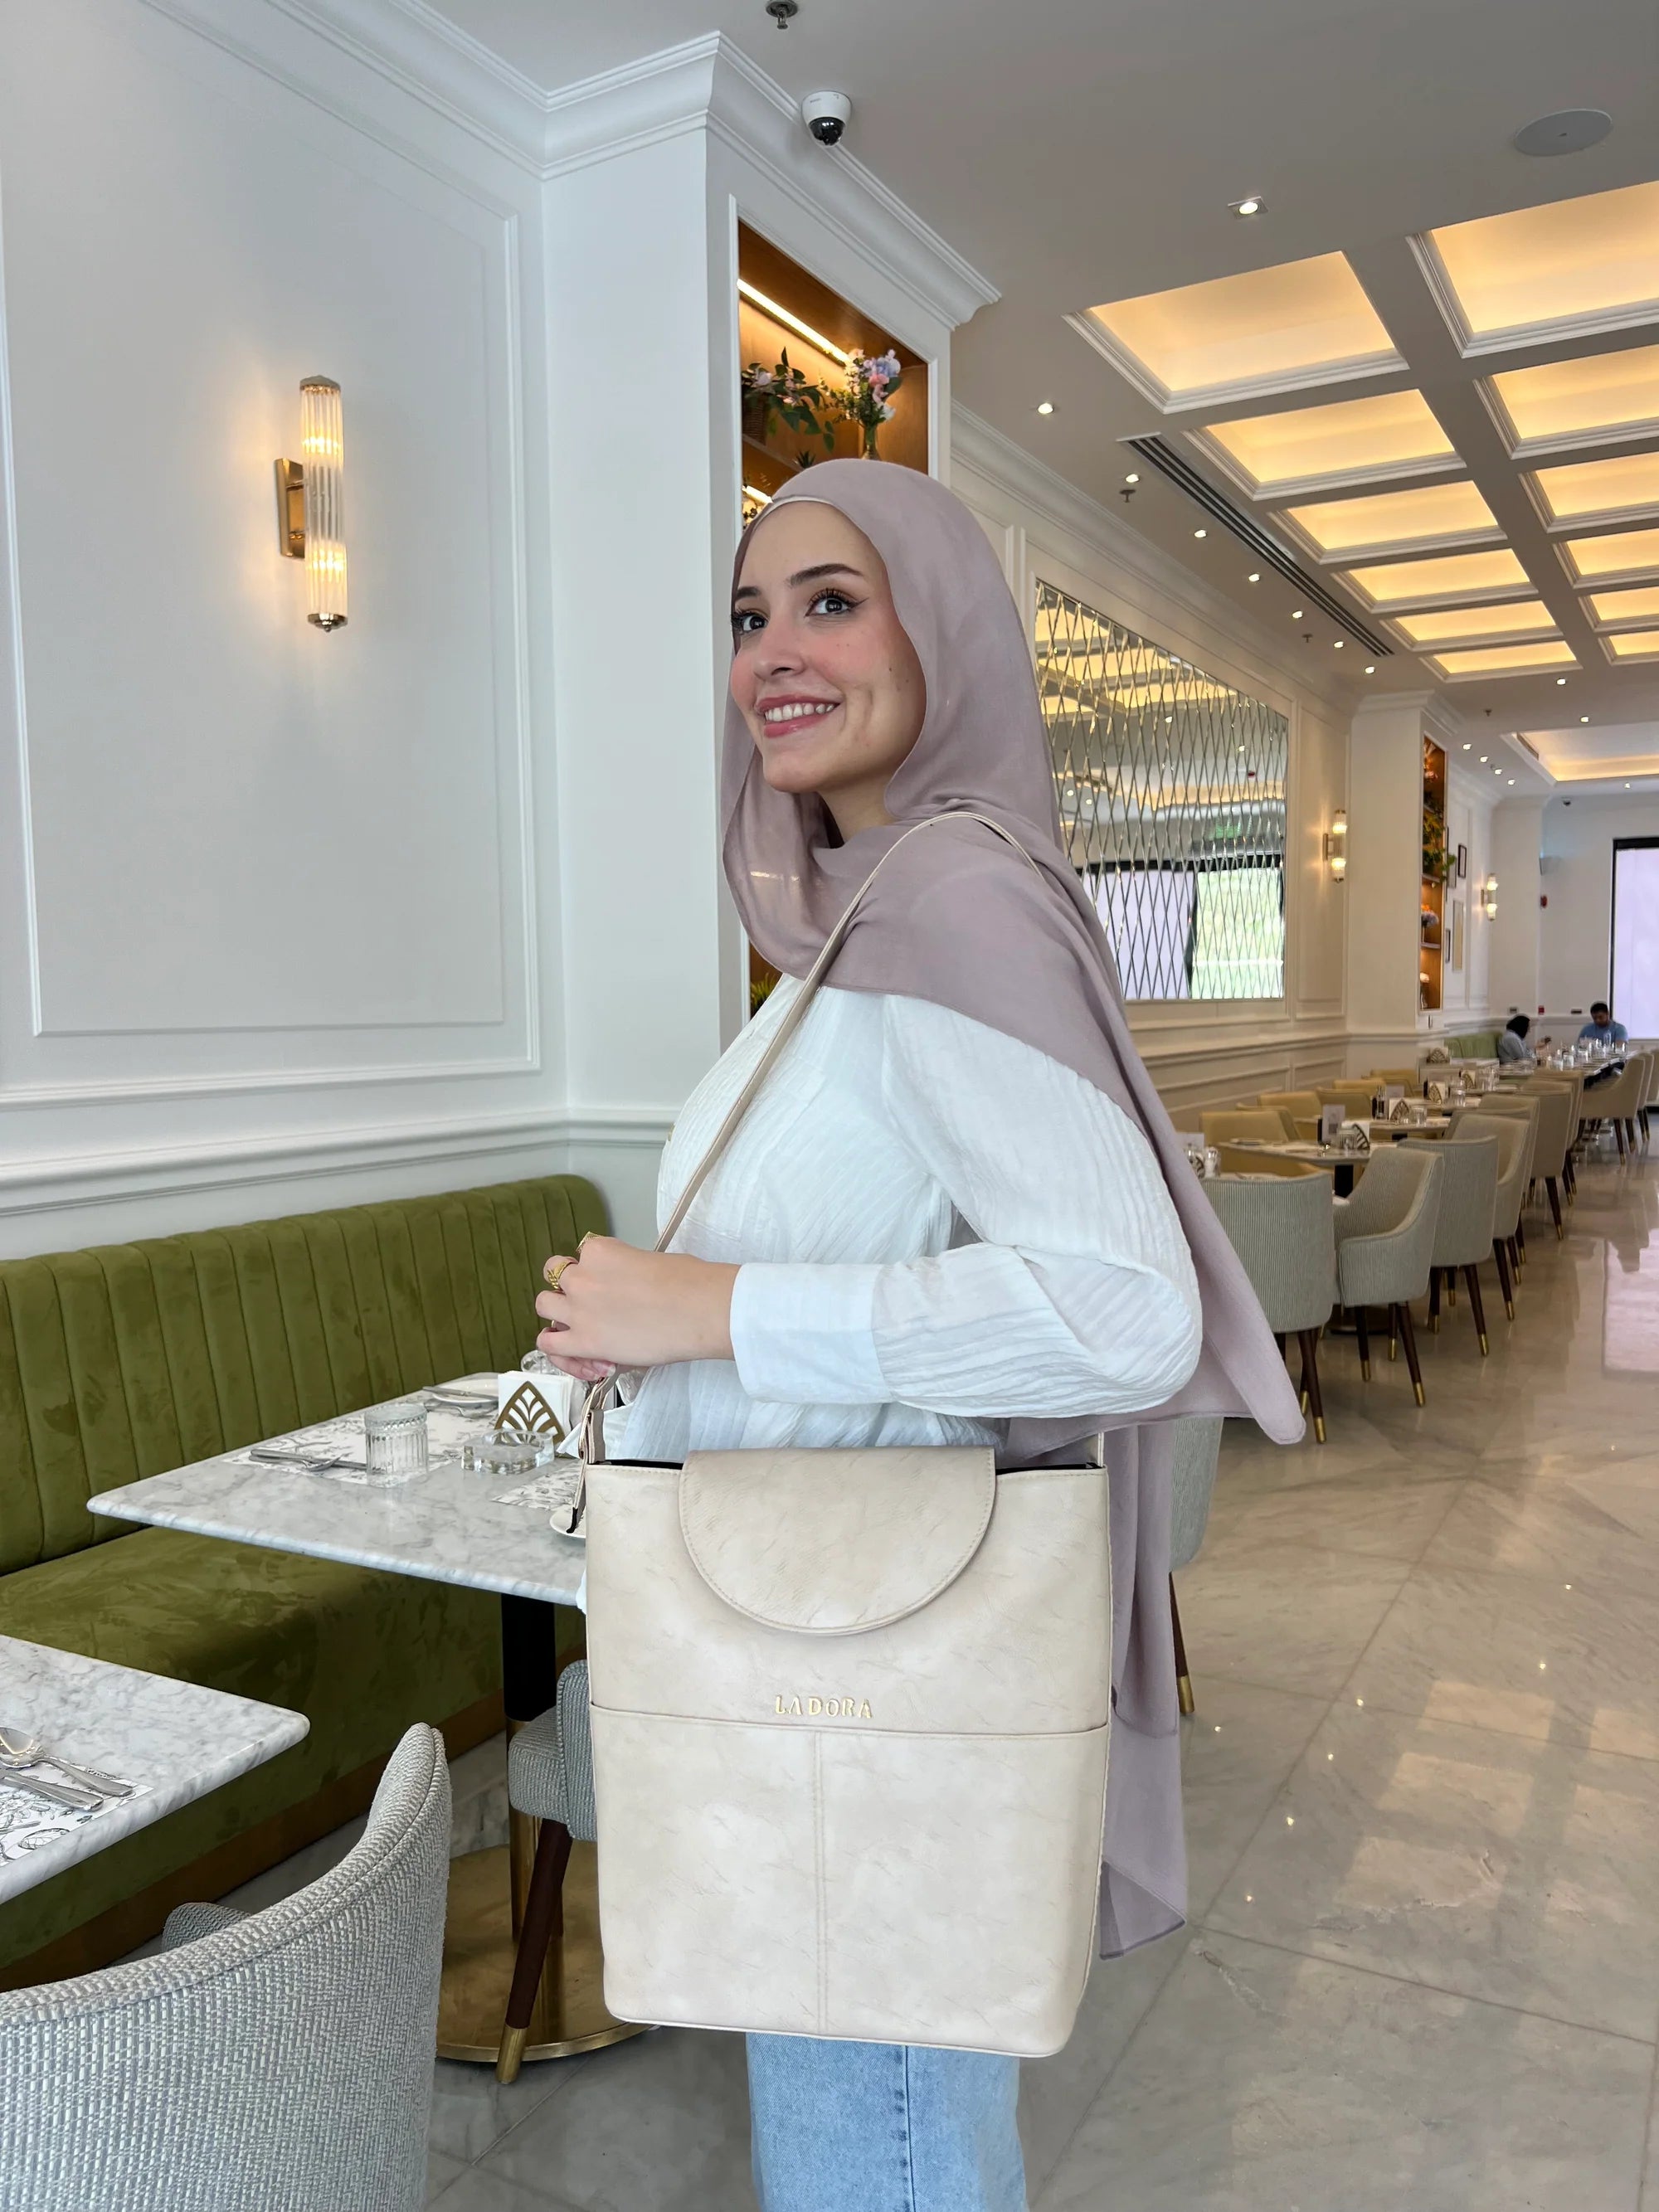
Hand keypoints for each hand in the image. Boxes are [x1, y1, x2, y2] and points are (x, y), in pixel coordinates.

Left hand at [535, 1237, 737, 1376]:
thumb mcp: (655, 1260)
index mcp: (600, 1250)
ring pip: (544, 1305)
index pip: (582, 1254)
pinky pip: (548, 1344)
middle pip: (556, 1274)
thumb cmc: (690, 1282)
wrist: (699, 1310)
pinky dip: (559, 1349)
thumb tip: (633, 1284)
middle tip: (592, 1301)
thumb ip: (630, 1269)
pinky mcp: (583, 1342)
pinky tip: (582, 1356)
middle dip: (570, 1286)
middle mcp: (581, 1276)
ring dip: (559, 1313)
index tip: (612, 1282)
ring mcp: (578, 1309)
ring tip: (580, 1326)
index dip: (595, 1269)